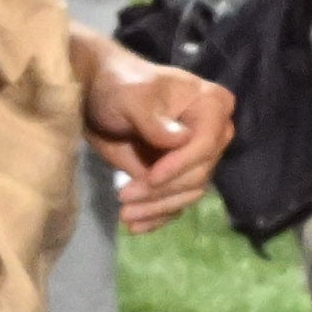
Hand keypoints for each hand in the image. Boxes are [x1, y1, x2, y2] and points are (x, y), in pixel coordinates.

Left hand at [70, 33, 234, 235]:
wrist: (97, 96)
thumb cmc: (117, 86)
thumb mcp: (132, 97)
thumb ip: (154, 119)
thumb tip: (179, 140)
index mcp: (212, 105)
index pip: (207, 143)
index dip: (181, 164)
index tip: (150, 177)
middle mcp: (214, 134)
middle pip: (199, 173)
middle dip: (163, 190)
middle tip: (125, 197)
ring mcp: (197, 157)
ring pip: (188, 193)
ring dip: (158, 208)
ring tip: (125, 214)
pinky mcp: (178, 176)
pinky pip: (176, 202)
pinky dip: (157, 216)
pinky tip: (136, 225)